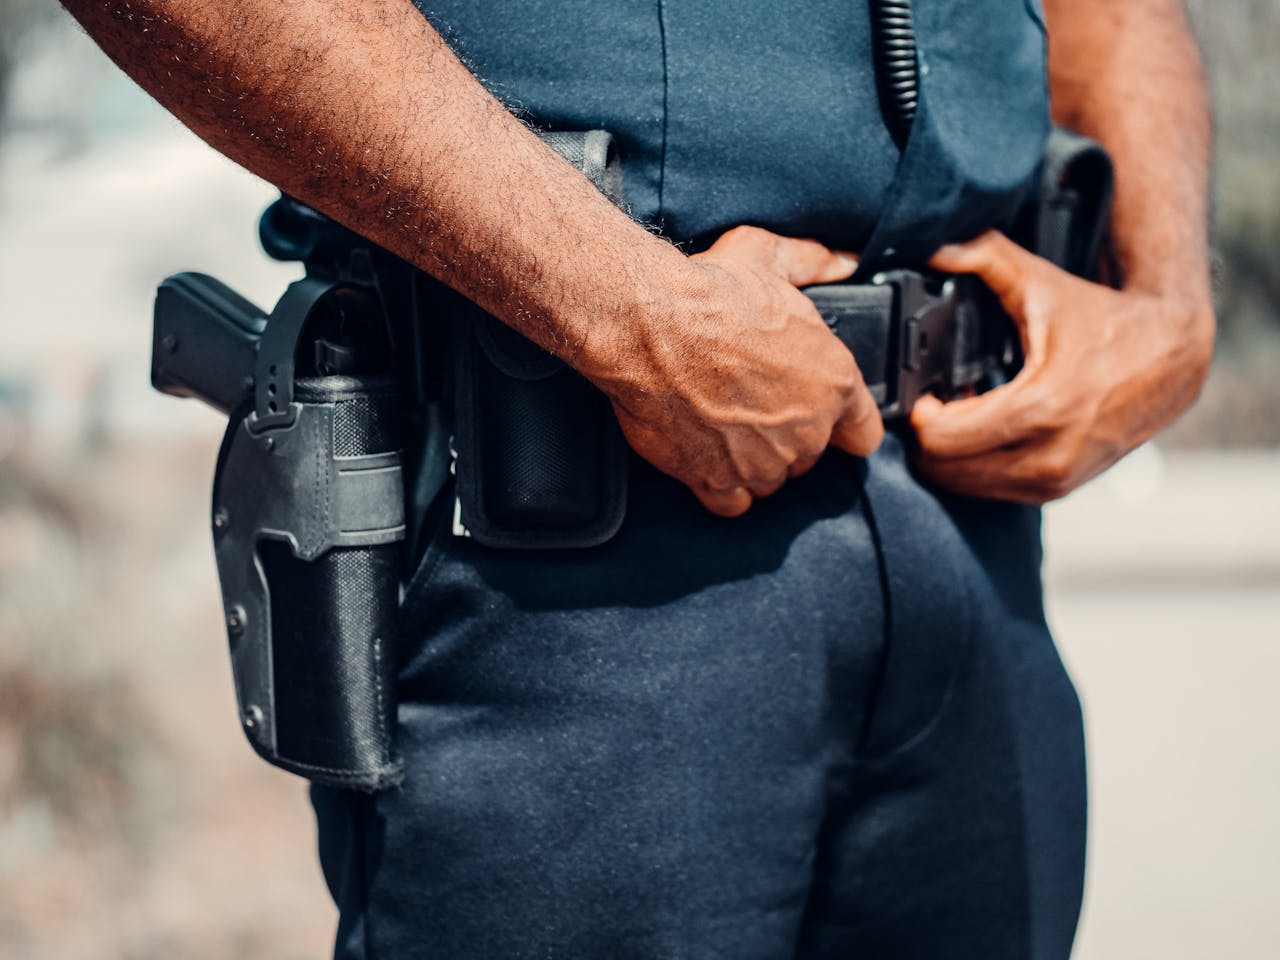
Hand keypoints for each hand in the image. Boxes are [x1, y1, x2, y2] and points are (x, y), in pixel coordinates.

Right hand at [587, 225, 883, 516]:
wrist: (650, 327)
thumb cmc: (710, 293)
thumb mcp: (769, 256)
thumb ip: (814, 261)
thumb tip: (844, 261)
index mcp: (834, 381)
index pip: (865, 432)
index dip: (848, 427)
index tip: (832, 421)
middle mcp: (806, 431)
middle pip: (810, 456)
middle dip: (790, 437)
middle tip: (757, 406)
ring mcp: (762, 462)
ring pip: (771, 481)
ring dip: (756, 464)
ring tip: (729, 432)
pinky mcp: (716, 479)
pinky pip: (733, 503)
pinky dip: (724, 488)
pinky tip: (710, 463)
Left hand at [910, 231, 1213, 503]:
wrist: (1171, 359)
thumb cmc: (1104, 320)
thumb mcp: (1042, 284)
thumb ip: (984, 257)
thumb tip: (936, 243)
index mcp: (1042, 406)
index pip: (942, 438)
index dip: (919, 415)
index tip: (923, 392)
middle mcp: (1050, 454)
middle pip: (945, 468)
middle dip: (927, 438)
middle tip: (933, 404)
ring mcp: (1055, 479)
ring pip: (964, 486)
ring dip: (949, 456)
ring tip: (958, 416)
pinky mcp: (1057, 491)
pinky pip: (991, 492)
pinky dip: (974, 467)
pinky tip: (982, 432)